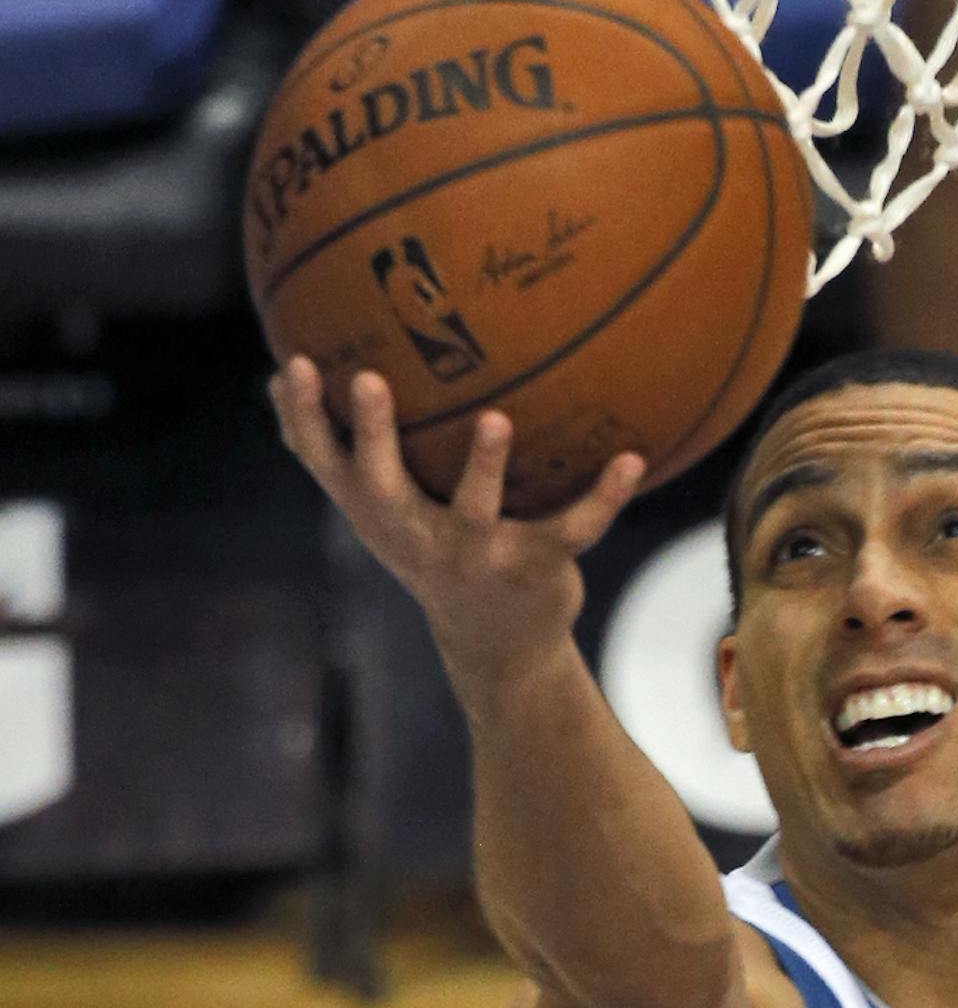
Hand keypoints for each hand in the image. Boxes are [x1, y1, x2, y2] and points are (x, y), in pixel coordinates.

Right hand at [268, 358, 645, 696]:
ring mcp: (477, 554)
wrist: (497, 644)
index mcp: (377, 515)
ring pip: (475, 508)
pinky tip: (630, 459)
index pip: (324, 462)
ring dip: (483, 465)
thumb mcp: (379, 512)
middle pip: (384, 484)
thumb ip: (337, 453)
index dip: (305, 416)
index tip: (295, 363)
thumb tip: (277, 374)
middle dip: (374, 434)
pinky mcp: (535, 566)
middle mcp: (417, 535)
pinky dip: (605, 495)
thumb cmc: (432, 553)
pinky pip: (575, 527)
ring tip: (495, 419)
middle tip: (369, 379)